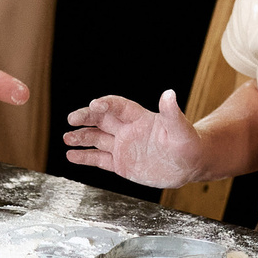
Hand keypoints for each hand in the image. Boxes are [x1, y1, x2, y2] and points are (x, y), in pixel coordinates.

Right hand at [63, 90, 206, 187]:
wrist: (190, 164)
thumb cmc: (188, 143)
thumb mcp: (181, 129)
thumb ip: (171, 113)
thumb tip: (169, 94)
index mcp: (140, 118)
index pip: (118, 107)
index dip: (106, 104)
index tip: (94, 105)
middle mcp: (128, 130)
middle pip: (101, 120)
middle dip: (86, 118)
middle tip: (71, 119)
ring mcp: (123, 147)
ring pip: (97, 139)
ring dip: (81, 137)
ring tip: (66, 138)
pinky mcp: (121, 164)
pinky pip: (100, 159)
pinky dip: (85, 157)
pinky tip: (71, 155)